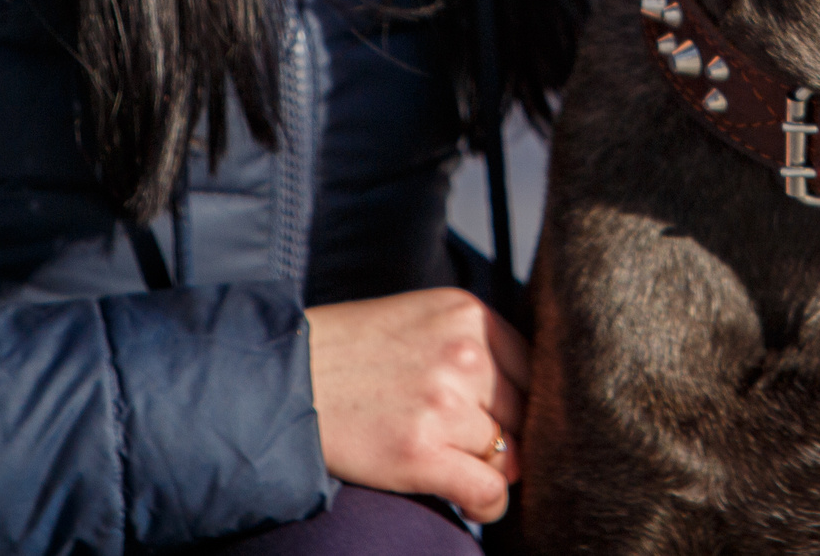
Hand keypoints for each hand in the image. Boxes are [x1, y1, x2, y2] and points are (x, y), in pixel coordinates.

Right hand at [305, 288, 528, 522]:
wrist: (286, 380)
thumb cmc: (352, 353)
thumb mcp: (423, 320)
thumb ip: (475, 345)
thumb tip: (528, 397)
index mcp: (469, 315)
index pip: (534, 370)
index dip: (523, 403)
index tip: (506, 420)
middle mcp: (464, 354)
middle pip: (526, 414)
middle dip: (508, 437)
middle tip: (474, 448)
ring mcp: (443, 403)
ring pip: (508, 455)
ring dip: (488, 470)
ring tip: (457, 467)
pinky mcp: (420, 451)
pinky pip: (487, 490)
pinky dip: (487, 504)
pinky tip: (473, 503)